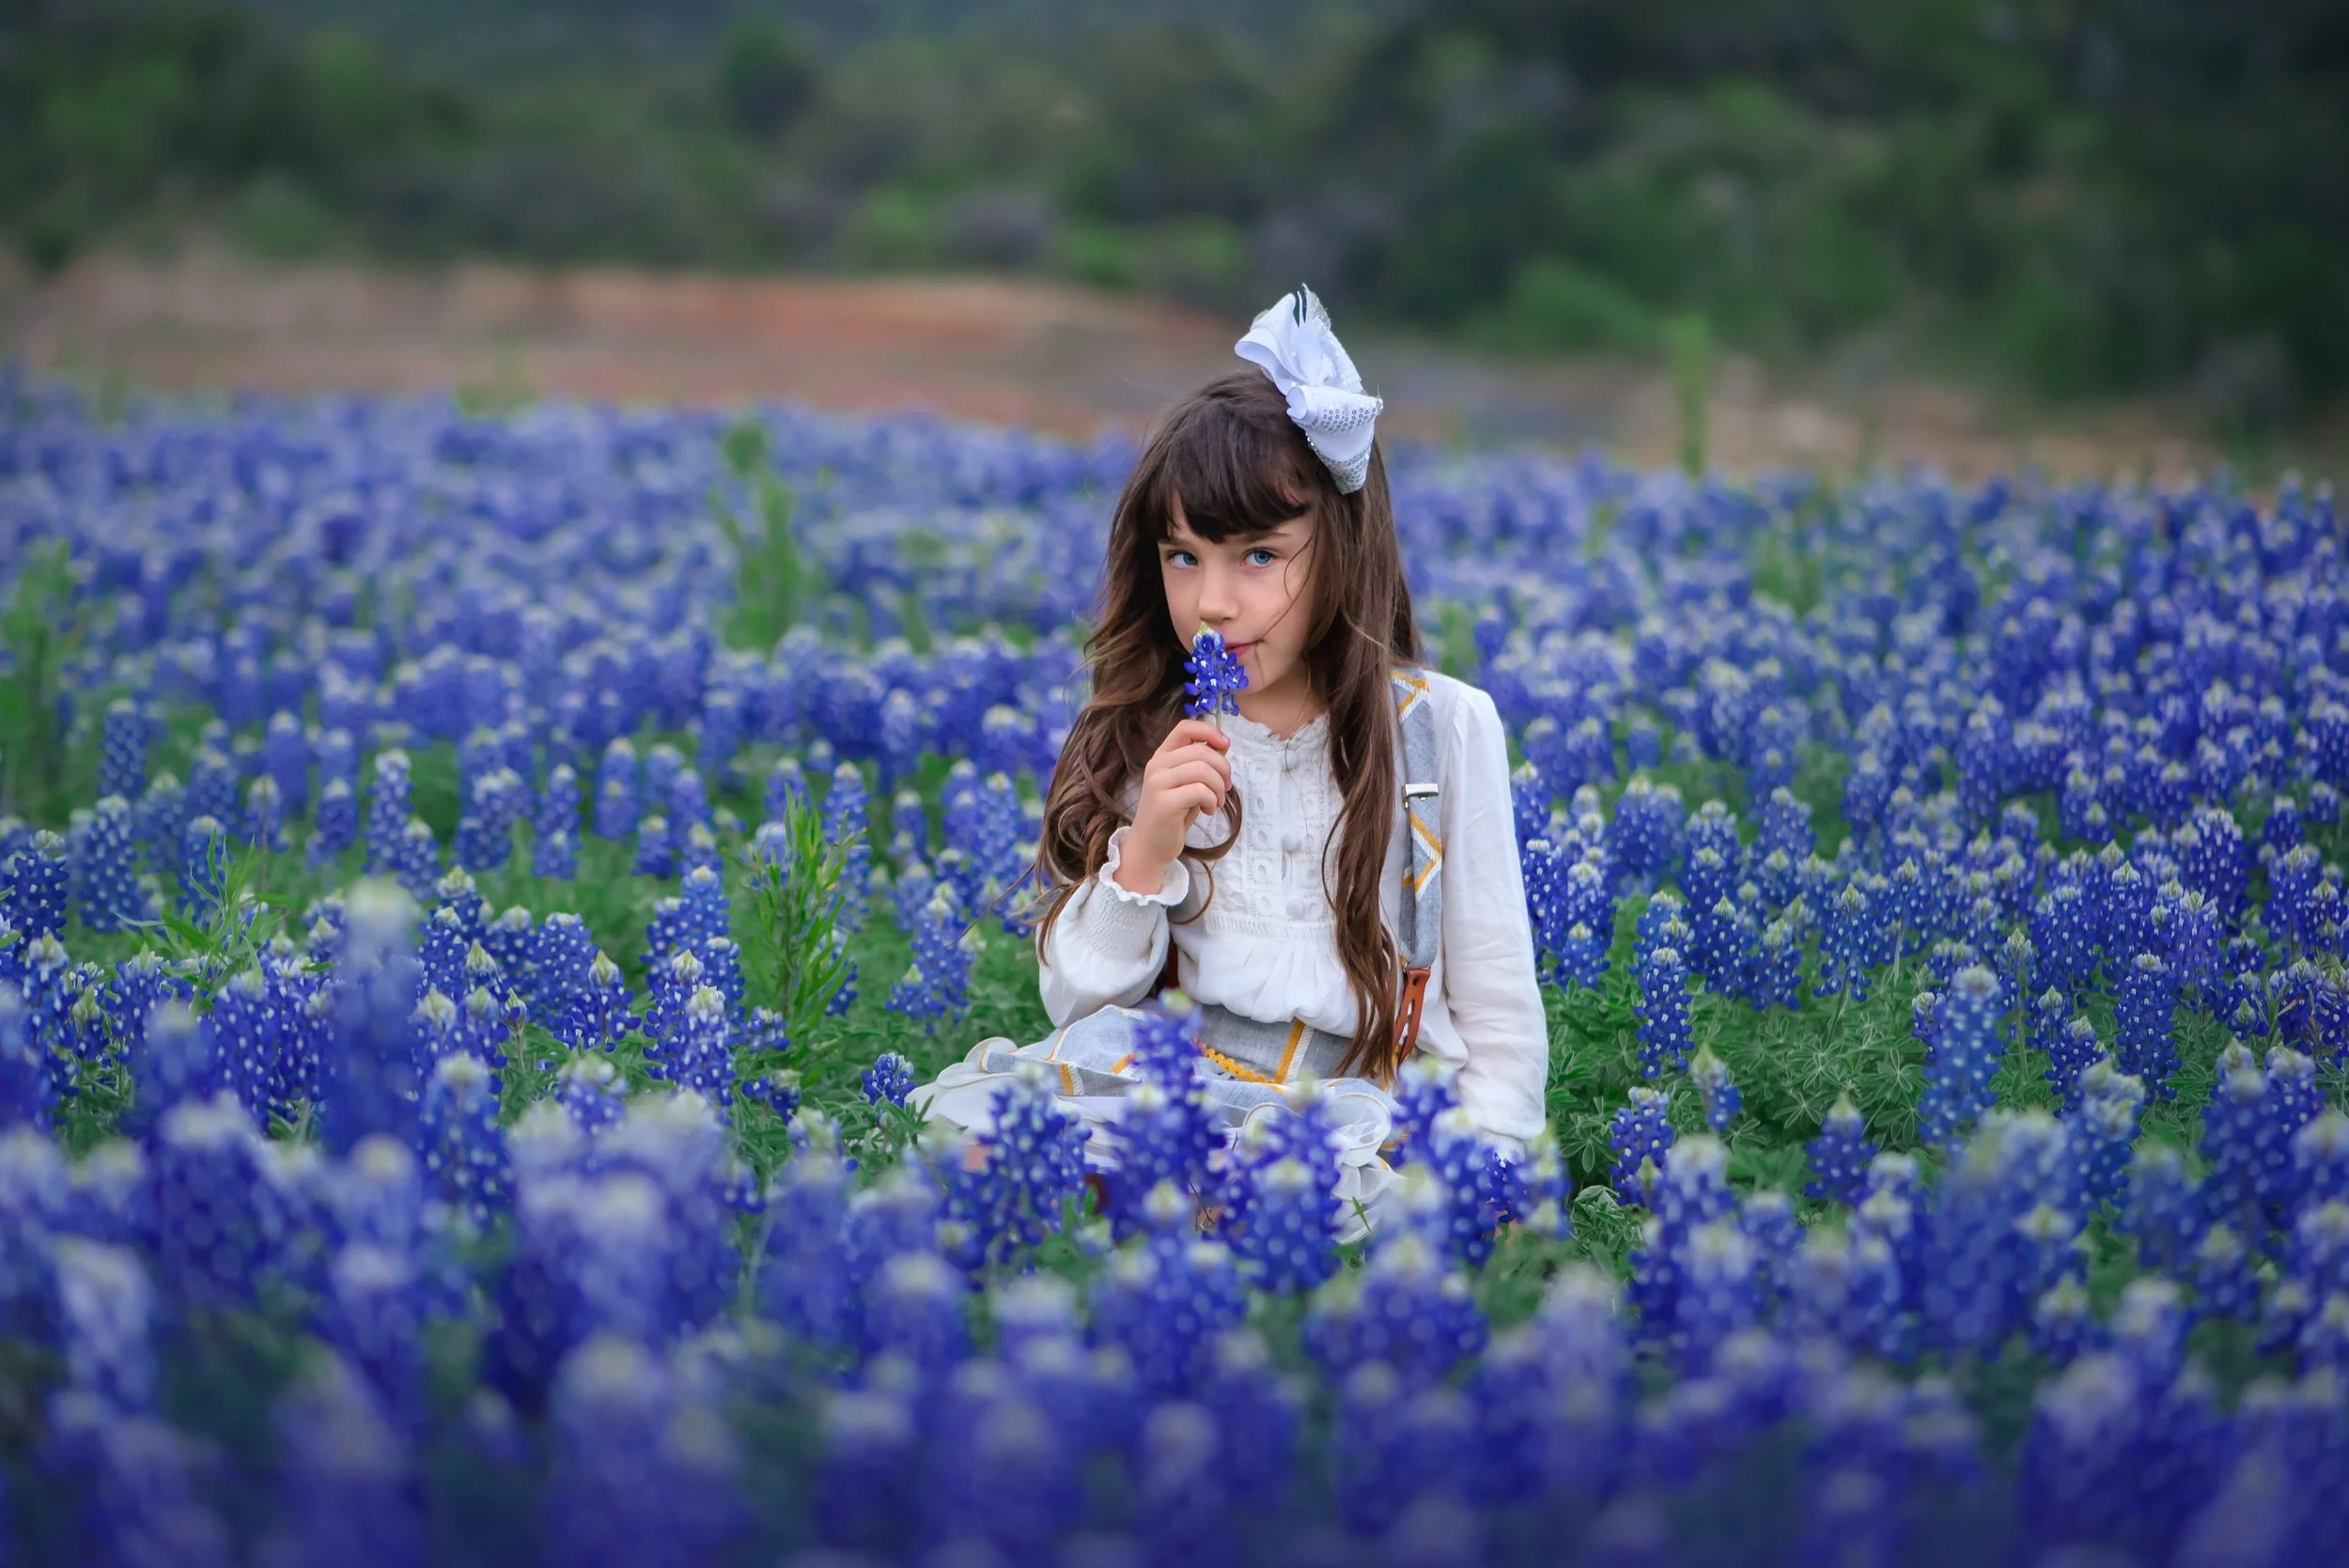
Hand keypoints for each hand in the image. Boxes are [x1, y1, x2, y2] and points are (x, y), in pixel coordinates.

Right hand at [1116, 718, 1230, 895]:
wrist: (1150, 846)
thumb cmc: (1173, 814)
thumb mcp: (1188, 783)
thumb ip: (1201, 764)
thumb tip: (1223, 745)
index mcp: (1162, 756)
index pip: (1185, 727)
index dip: (1210, 731)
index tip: (1226, 745)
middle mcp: (1157, 765)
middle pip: (1201, 750)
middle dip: (1223, 768)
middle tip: (1225, 787)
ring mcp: (1158, 783)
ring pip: (1203, 770)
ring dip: (1218, 787)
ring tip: (1216, 802)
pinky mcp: (1165, 802)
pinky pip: (1201, 791)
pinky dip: (1212, 801)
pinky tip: (1208, 810)